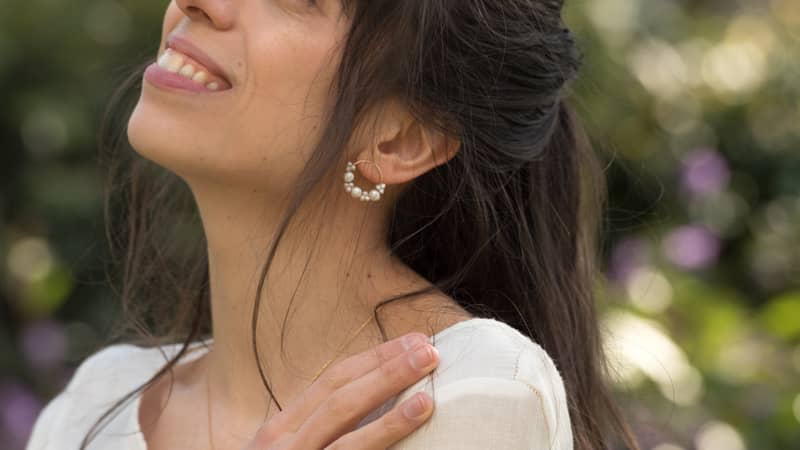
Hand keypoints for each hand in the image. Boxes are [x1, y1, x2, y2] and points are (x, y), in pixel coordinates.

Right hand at [241, 332, 439, 449]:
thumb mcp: (288, 447)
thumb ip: (320, 425)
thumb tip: (378, 394)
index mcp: (282, 427)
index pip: (333, 379)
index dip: (375, 357)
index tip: (413, 341)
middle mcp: (284, 446)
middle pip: (342, 401)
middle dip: (387, 374)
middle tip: (429, 353)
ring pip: (346, 443)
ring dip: (390, 421)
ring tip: (427, 400)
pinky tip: (409, 449)